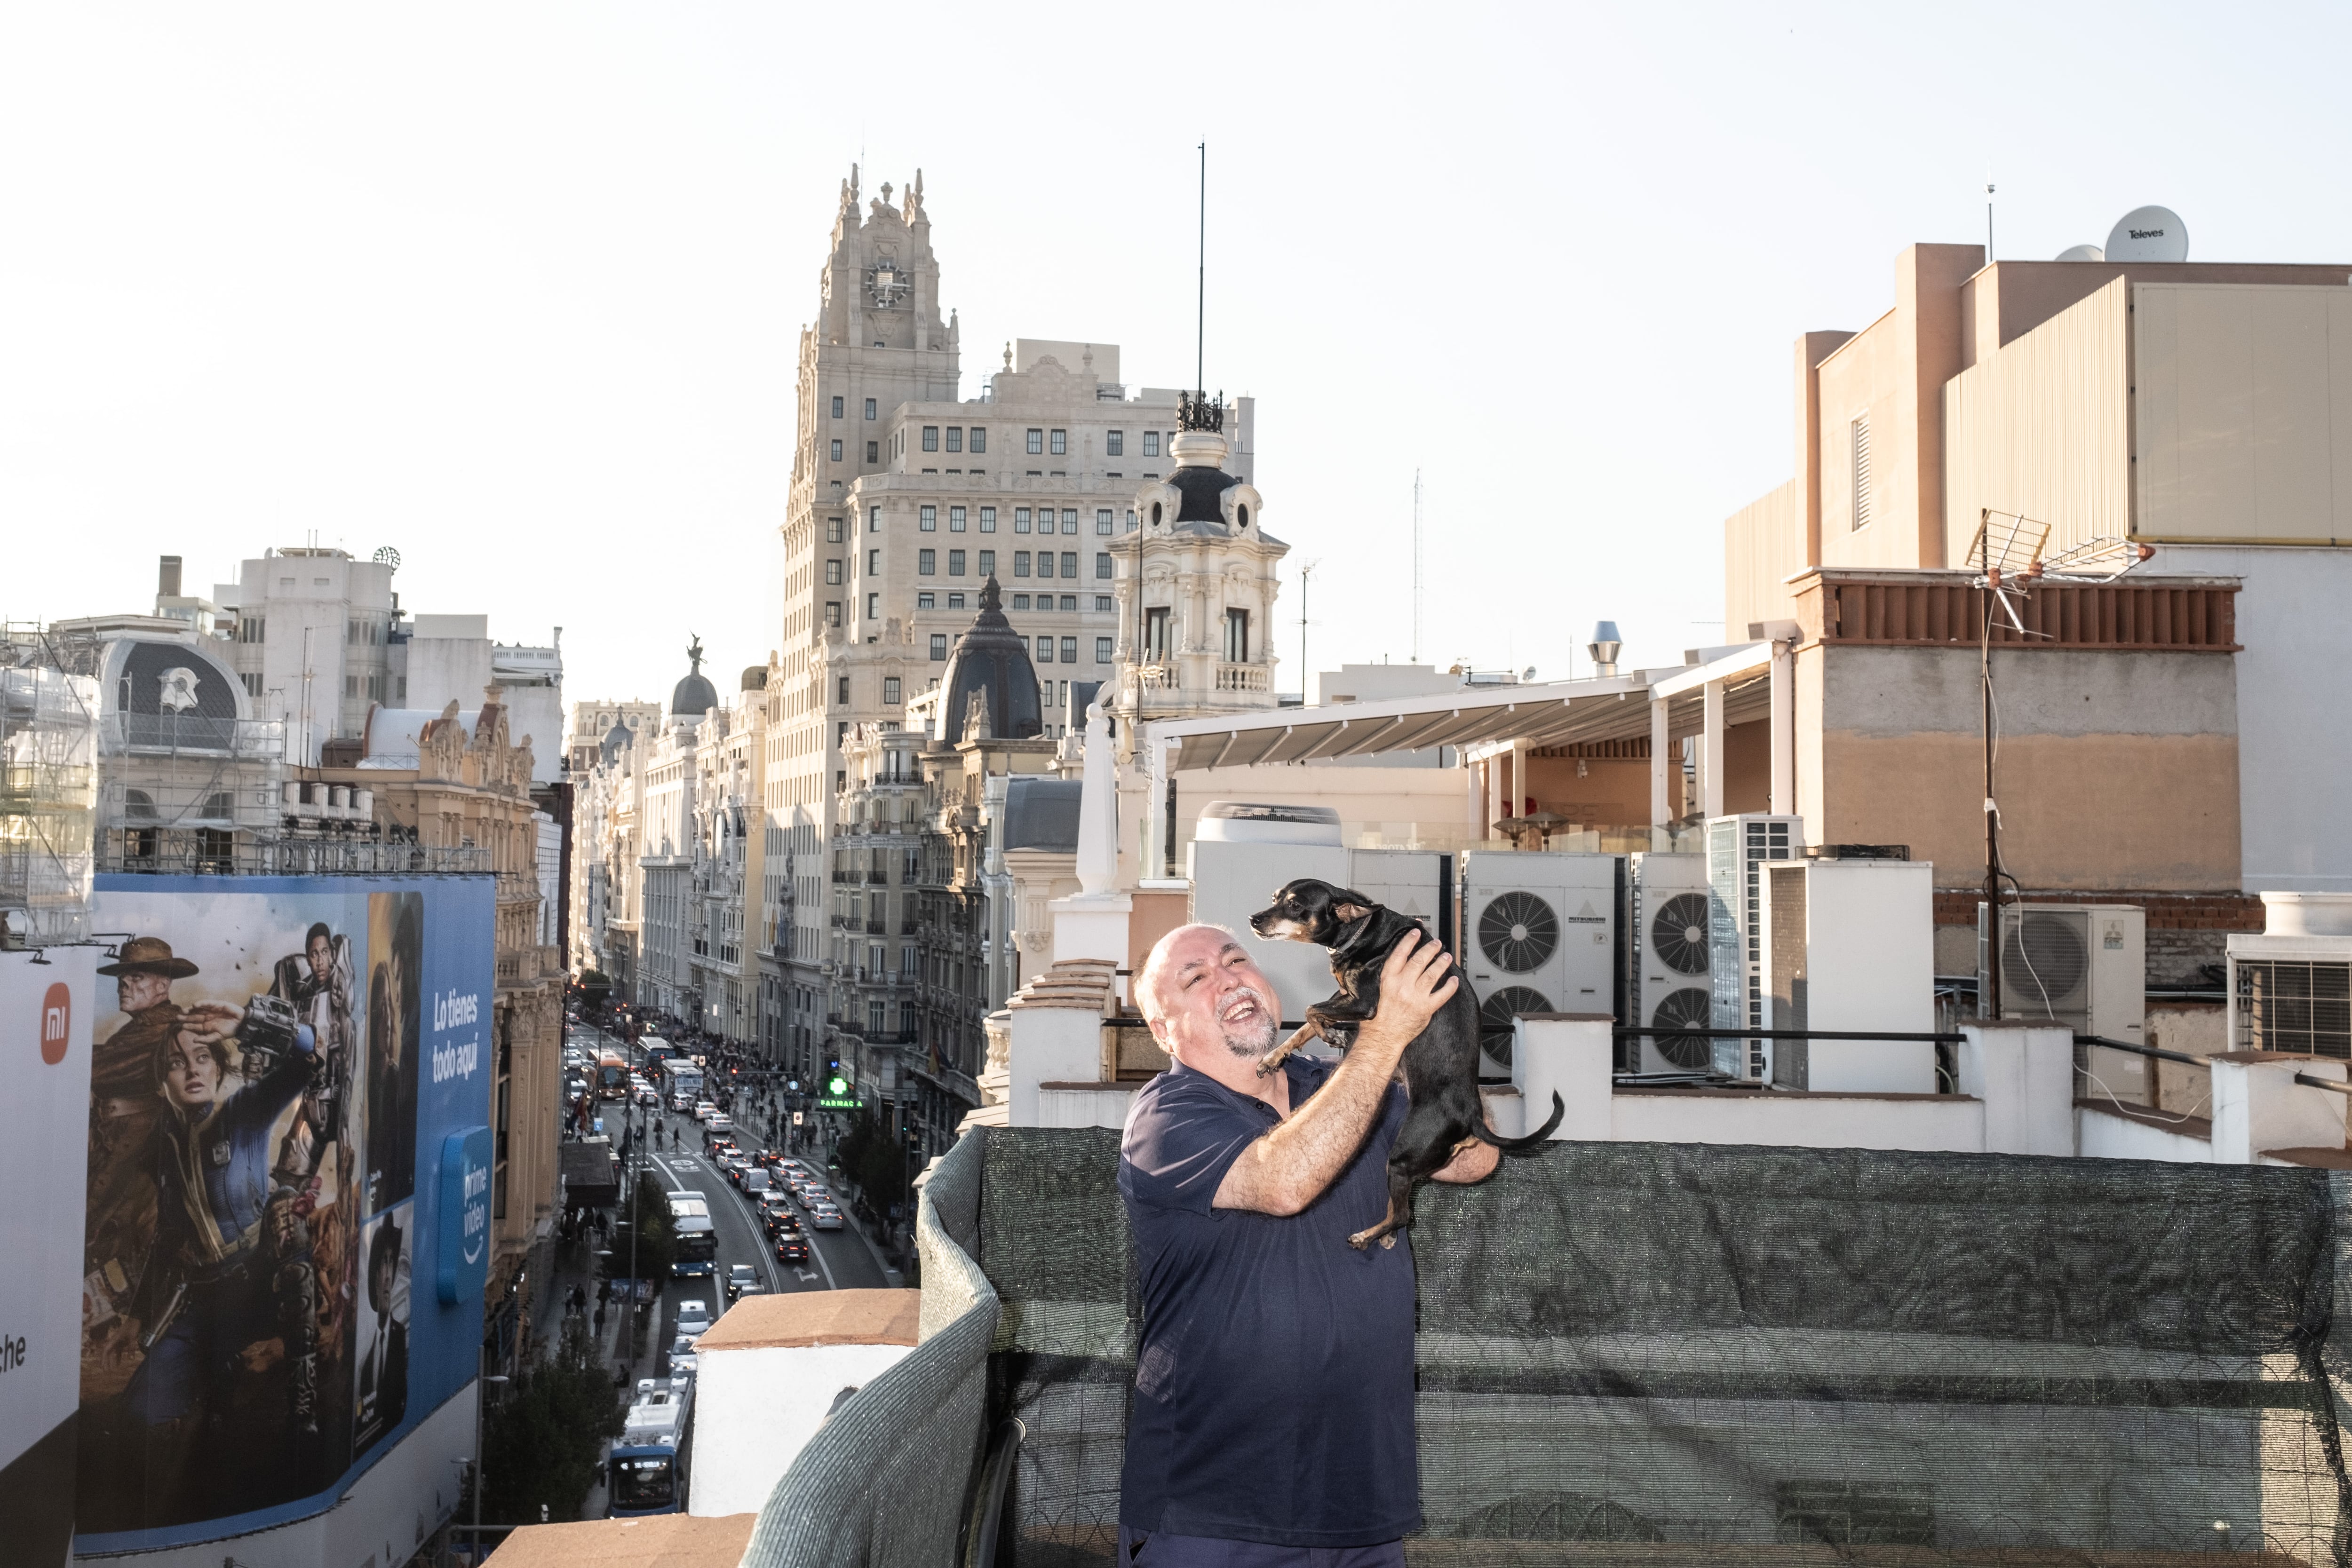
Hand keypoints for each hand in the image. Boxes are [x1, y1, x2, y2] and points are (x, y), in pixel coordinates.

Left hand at [178, 1005, 241, 1044]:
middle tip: (177, 1017)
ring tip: (183, 1011)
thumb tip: (194, 1040)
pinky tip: (195, 1005)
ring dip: (190, 1010)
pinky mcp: (216, 1004)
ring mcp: (211, 1011)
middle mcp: (207, 1018)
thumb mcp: (217, 1037)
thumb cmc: (230, 1031)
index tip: (181, 1026)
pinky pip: (207, 1003)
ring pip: (198, 1010)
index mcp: (206, 1026)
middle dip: (186, 1017)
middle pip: (194, 1017)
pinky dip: (201, 1003)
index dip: (188, 1025)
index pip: (195, 1026)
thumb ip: (206, 1039)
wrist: (242, 1023)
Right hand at [1353, 931, 1457, 1056]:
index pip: (1400, 954)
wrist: (1382, 1038)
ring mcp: (1415, 997)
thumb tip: (1394, 964)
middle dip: (1430, 949)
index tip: (1416, 932)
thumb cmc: (1376, 1018)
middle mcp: (1402, 985)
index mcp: (1388, 979)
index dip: (1410, 941)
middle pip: (1419, 961)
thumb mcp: (1374, 992)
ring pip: (1432, 974)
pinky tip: (1454, 980)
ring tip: (1447, 957)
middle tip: (1437, 943)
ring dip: (1441, 963)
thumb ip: (1385, 978)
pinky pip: (1442, 995)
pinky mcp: (1426, 1009)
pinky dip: (1450, 987)